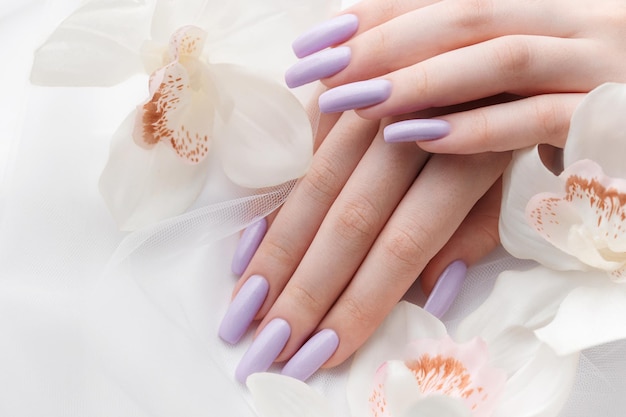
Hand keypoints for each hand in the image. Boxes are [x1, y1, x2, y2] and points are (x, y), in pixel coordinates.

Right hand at [219, 109, 509, 382]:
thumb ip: (472, 233)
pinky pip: (294, 150)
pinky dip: (269, 202)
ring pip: (315, 186)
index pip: (404, 244)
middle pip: (351, 221)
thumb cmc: (496, 126)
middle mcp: (413, 125)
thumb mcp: (503, 179)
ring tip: (244, 307)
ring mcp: (370, 101)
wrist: (477, 45)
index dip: (360, 302)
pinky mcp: (337, 87)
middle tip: (267, 347)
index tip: (323, 353)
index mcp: (467, 157)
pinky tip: (246, 250)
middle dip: (306, 290)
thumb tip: (429, 294)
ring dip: (276, 253)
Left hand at [285, 0, 625, 152]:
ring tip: (357, 100)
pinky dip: (478, 127)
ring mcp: (597, 63)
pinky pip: (541, 117)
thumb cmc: (581, 120)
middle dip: (385, 42)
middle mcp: (572, 20)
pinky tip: (422, 137)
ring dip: (422, 78)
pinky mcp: (615, 118)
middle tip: (319, 69)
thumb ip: (464, 80)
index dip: (377, 14)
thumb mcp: (518, 86)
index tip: (315, 40)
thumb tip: (380, 93)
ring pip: (502, 56)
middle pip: (467, 15)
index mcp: (541, 8)